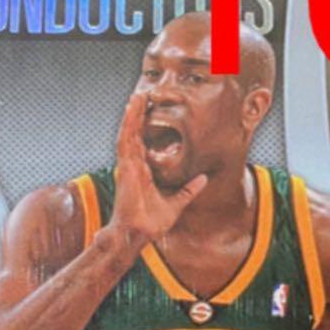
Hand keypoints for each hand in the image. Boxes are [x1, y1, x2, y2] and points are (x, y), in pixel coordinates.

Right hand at [111, 94, 207, 242]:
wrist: (138, 233)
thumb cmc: (151, 223)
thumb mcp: (176, 203)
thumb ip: (188, 190)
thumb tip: (203, 179)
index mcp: (143, 171)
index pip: (144, 143)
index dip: (146, 127)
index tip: (152, 111)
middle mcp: (134, 165)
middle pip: (135, 133)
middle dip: (139, 115)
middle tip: (145, 95)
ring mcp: (129, 165)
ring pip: (129, 133)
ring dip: (133, 114)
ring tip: (137, 96)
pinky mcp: (126, 167)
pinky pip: (126, 140)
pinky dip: (128, 124)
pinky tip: (131, 110)